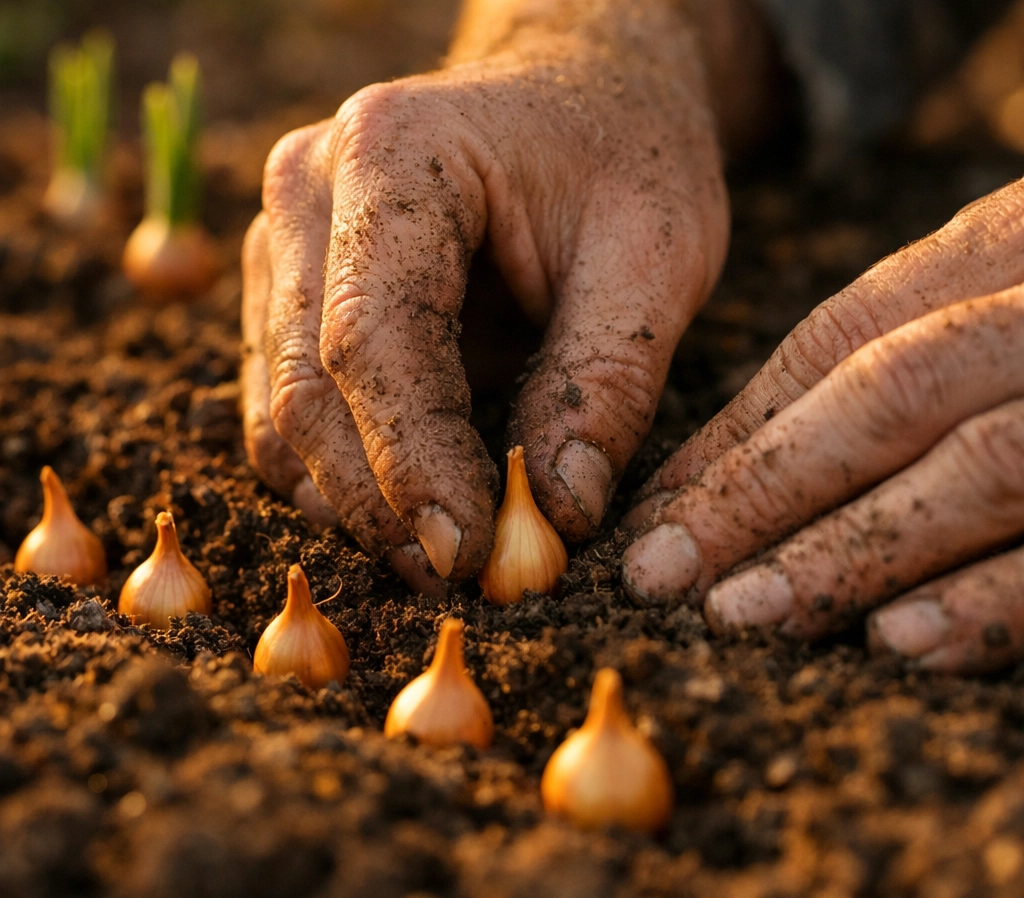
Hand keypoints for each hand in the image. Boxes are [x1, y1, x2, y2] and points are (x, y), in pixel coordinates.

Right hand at [239, 6, 732, 592]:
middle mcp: (305, 192)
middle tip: (457, 578)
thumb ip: (604, 384)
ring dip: (353, 502)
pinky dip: (340, 473)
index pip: (374, 342)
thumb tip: (558, 518)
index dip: (414, 464)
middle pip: (309, 389)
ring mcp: (285, 242)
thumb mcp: (655, 255)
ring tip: (441, 552)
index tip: (468, 556)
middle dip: (378, 504)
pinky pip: (289, 408)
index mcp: (391, 155)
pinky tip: (408, 504)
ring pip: (282, 413)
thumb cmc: (625, 156)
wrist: (580, 91)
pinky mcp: (291, 292)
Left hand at [622, 180, 1023, 672]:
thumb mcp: (992, 292)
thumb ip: (889, 358)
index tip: (654, 512)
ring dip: (849, 554)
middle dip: (762, 495)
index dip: (737, 432)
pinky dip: (994, 601)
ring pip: (978, 469)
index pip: (836, 341)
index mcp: (1008, 242)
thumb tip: (728, 469)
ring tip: (742, 617)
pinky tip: (903, 646)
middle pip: (887, 396)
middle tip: (662, 576)